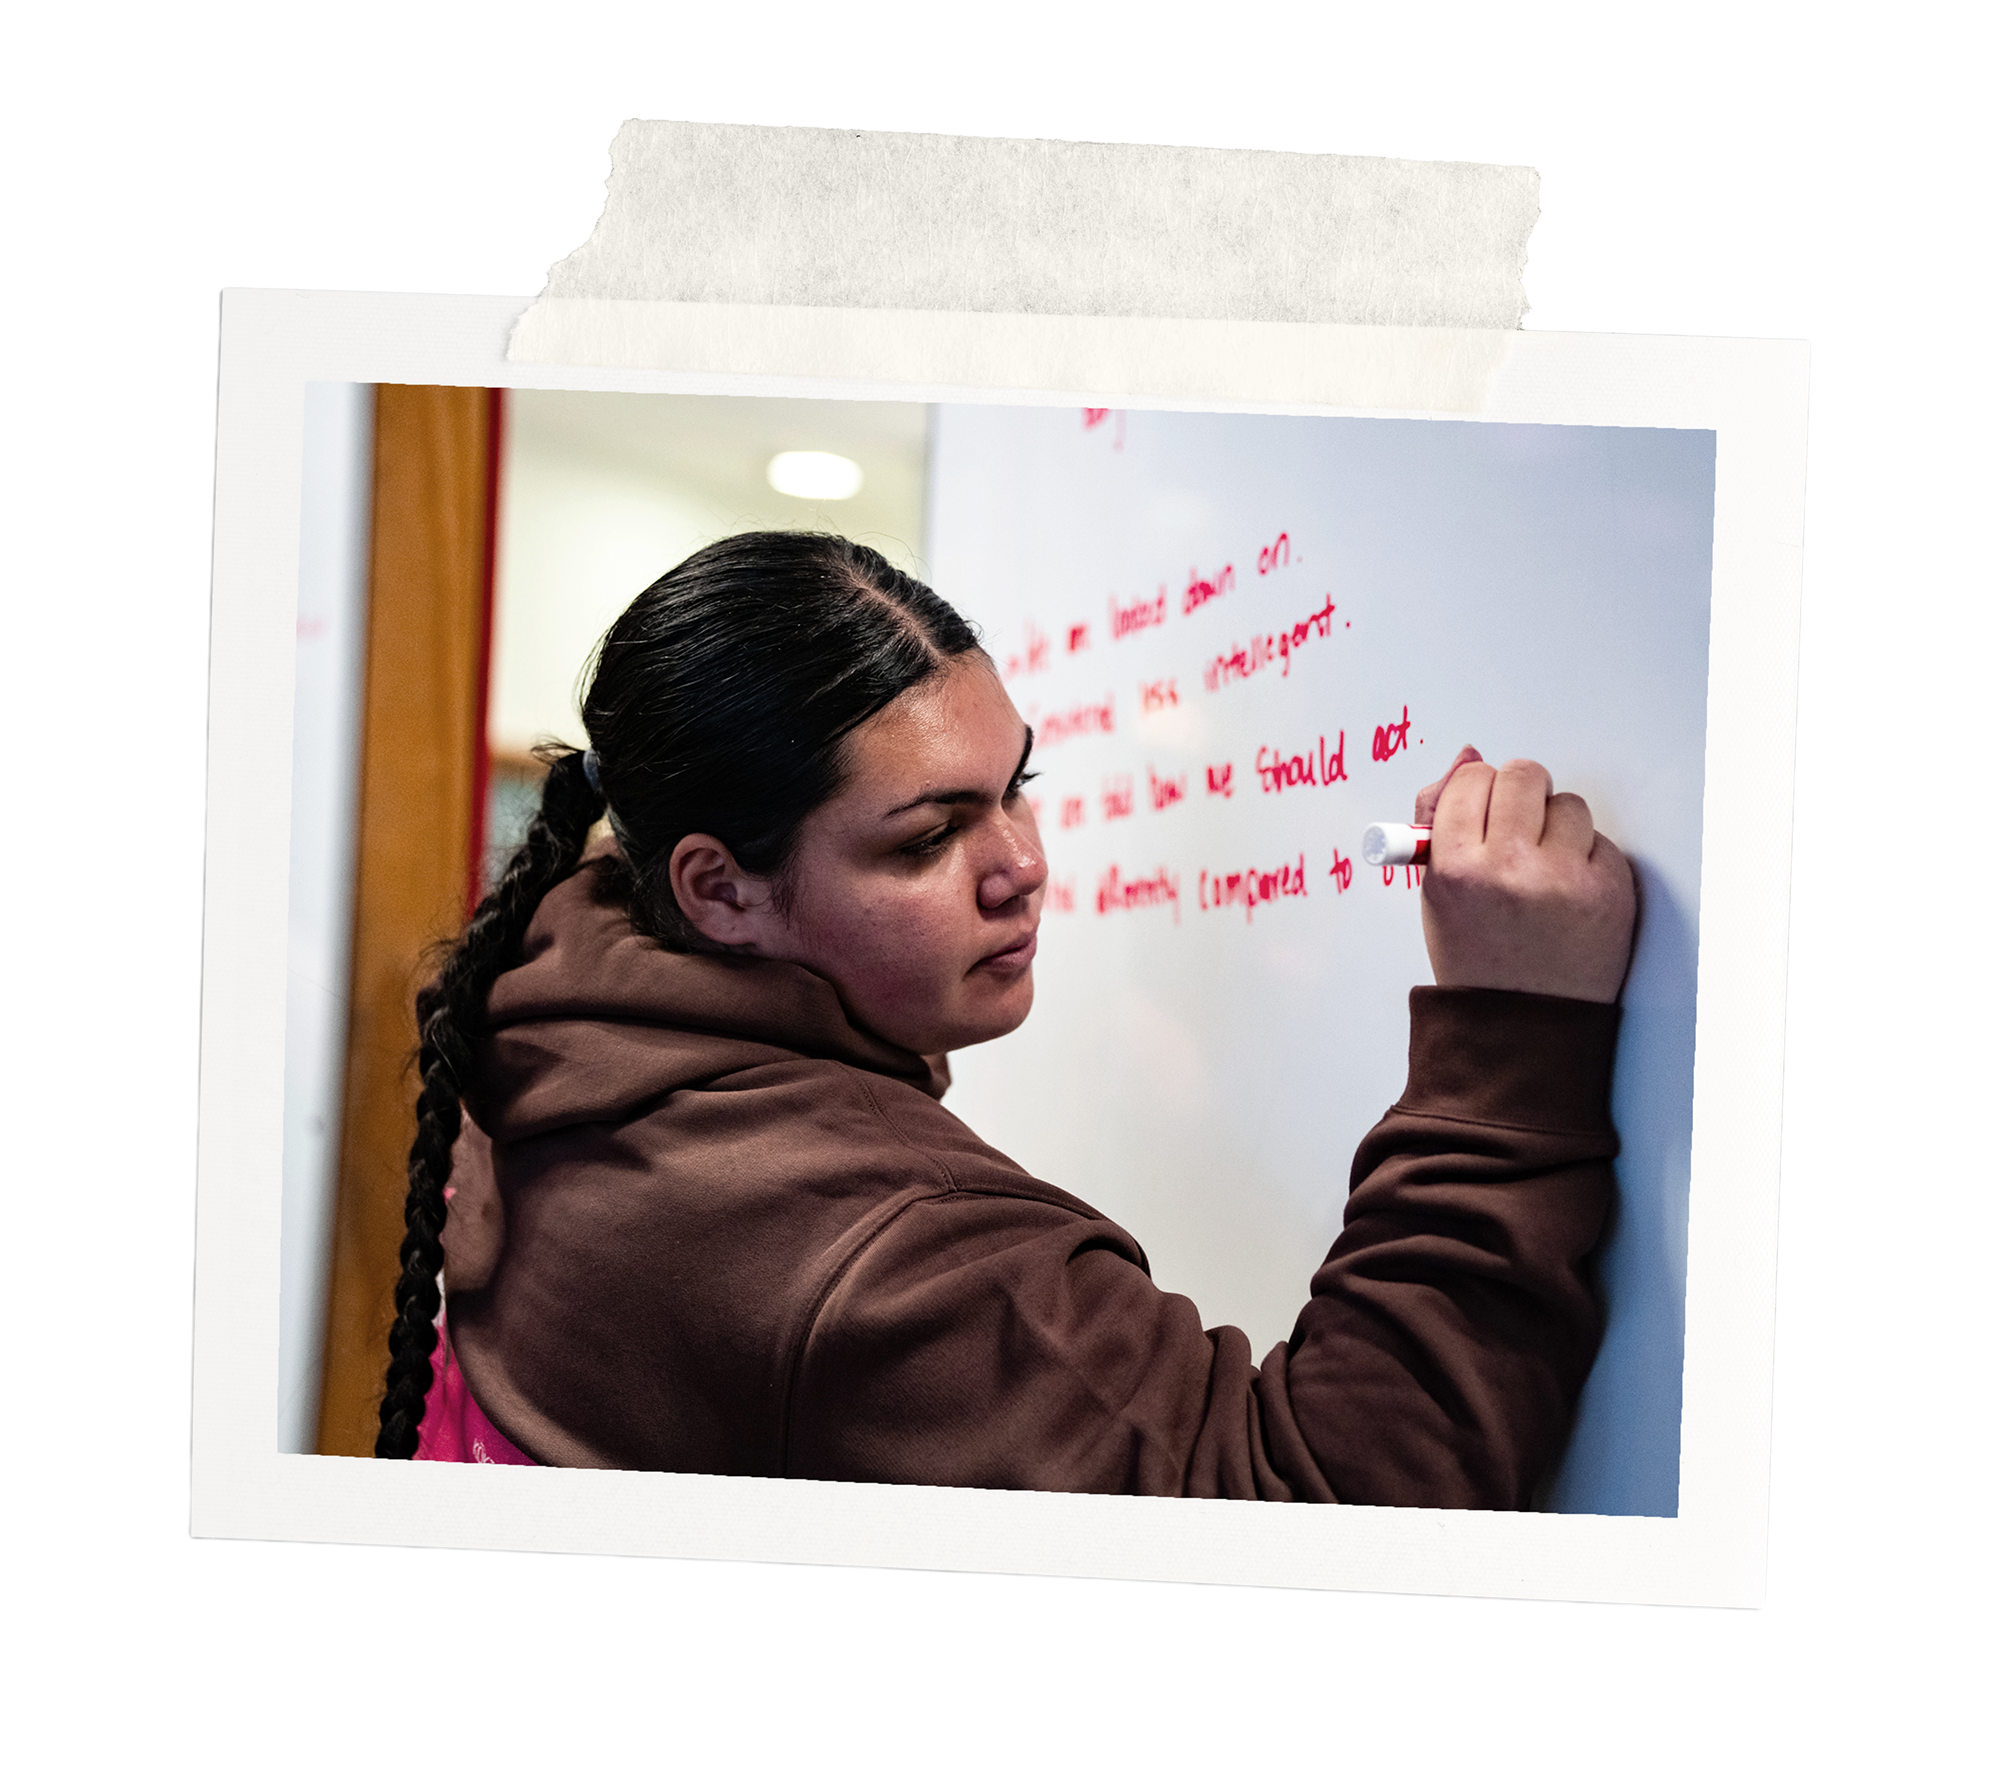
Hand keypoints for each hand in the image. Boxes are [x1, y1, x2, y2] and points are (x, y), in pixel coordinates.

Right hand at [1413, 747, 1635, 1004]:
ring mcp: (1565, 880)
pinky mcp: (1610, 890)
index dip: (1474, 789)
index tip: (1478, 806)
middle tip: (1515, 822)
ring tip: (1542, 868)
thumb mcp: (1437, 893)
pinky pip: (1601, 841)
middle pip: (1523, 776)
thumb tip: (1467, 757)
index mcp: (1456, 870)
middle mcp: (1510, 869)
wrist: (1523, 1028)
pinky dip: (1585, 859)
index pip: (1469, 780)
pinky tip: (1567, 893)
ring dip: (1555, 826)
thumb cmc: (1477, 959)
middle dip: (1518, 791)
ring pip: (1568, 804)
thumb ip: (1442, 822)